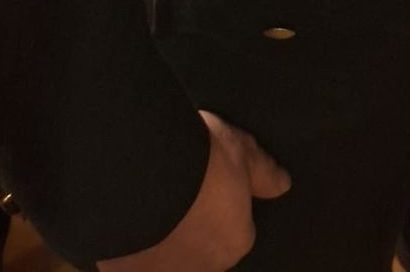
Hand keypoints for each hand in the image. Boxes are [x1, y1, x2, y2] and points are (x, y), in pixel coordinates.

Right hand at [97, 112, 289, 271]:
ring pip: (168, 262)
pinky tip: (127, 224)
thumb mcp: (241, 150)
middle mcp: (202, 268)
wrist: (140, 169)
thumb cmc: (199, 158)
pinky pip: (133, 263)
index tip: (211, 189)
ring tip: (151, 210)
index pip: (237, 234)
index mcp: (234, 242)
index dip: (224, 209)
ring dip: (163, 243)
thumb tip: (283, 183)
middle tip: (181, 198)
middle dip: (194, 230)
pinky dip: (131, 250)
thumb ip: (263, 172)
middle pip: (202, 253)